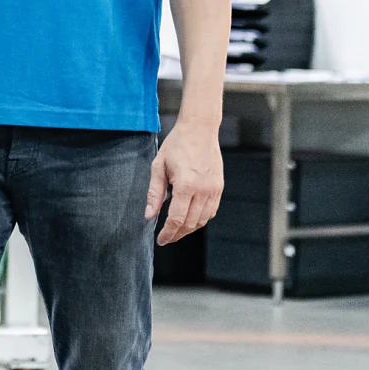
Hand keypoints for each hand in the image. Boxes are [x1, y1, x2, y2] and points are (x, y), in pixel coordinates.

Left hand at [146, 121, 222, 245]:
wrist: (200, 129)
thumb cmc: (177, 145)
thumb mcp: (159, 166)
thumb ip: (154, 193)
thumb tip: (149, 216)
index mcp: (186, 185)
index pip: (177, 219)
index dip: (168, 233)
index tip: (161, 240)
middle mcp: (203, 190)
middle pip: (190, 224)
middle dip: (177, 234)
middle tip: (166, 238)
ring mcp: (214, 190)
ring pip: (202, 220)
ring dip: (189, 229)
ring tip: (176, 230)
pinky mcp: (219, 188)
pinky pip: (211, 212)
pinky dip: (200, 219)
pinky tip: (190, 218)